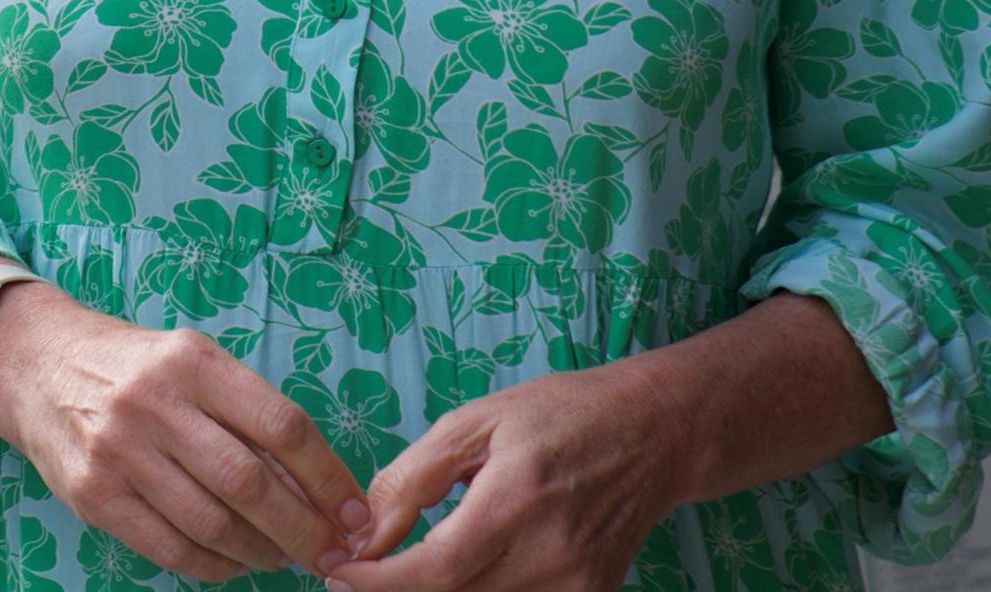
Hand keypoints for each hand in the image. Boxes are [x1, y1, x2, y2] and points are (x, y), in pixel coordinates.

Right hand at [0, 279, 373, 581]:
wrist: (33, 364)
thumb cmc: (132, 367)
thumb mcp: (191, 362)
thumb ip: (247, 415)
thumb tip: (317, 489)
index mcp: (193, 361)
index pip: (282, 425)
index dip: (329, 478)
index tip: (355, 514)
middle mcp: (156, 403)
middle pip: (250, 483)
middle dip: (304, 530)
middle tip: (331, 554)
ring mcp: (119, 451)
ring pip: (212, 523)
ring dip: (260, 552)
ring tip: (281, 557)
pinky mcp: (93, 493)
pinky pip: (169, 547)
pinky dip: (213, 565)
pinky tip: (233, 562)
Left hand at [333, 365, 679, 591]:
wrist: (653, 435)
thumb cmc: (559, 415)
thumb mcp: (475, 422)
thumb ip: (414, 479)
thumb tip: (367, 535)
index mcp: (518, 499)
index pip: (437, 569)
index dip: (379, 583)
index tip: (337, 574)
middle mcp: (552, 554)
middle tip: (355, 576)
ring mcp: (577, 585)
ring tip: (404, 569)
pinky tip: (455, 573)